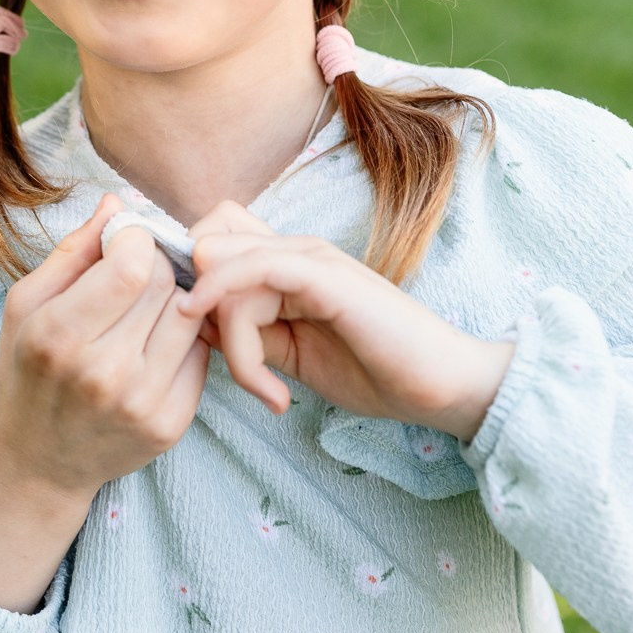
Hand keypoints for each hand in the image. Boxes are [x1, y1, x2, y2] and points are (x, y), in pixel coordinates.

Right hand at [0, 193, 215, 504]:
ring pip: (188, 315)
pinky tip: (154, 345)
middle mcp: (104, 373)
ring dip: (172, 299)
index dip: (135, 241)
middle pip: (163, 285)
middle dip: (154, 265)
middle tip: (135, 273)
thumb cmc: (27, 374)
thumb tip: (118, 202)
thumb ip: (72, 251)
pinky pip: (199, 354)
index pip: (131, 266)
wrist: (40, 464)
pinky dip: (182, 339)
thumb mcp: (25, 307)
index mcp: (58, 337)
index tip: (123, 245)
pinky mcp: (171, 424)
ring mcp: (142, 403)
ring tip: (144, 308)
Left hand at [181, 201, 515, 441]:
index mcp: (285, 264)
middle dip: (198, 307)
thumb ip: (248, 334)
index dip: (191, 282)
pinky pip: (255, 272)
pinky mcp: (325, 275)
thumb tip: (194, 324)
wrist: (441, 383)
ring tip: (268, 391)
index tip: (203, 345)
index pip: (212, 241)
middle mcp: (293, 251)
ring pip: (223, 269)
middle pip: (206, 246)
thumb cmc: (375, 370)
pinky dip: (229, 309)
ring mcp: (310, 258)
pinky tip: (247, 364)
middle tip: (237, 371)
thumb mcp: (292, 355)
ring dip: (229, 339)